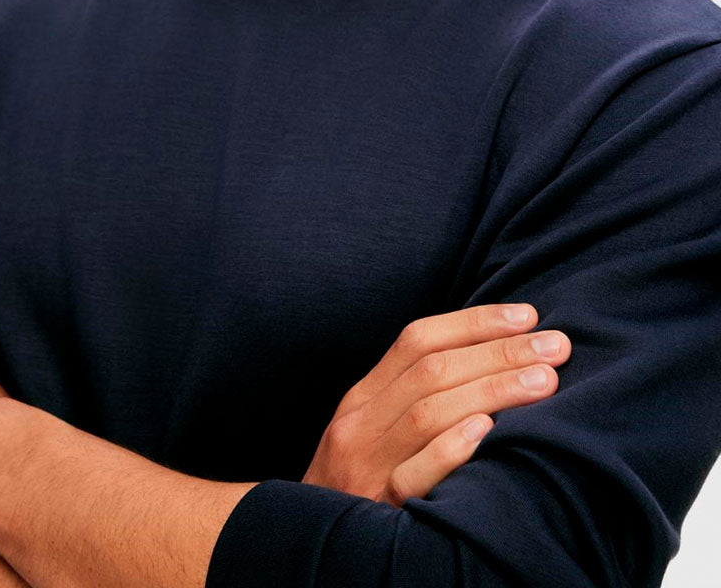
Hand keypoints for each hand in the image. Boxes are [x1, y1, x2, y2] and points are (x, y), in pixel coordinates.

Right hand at [302, 303, 570, 506]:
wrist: (307, 546)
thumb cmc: (358, 485)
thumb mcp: (373, 431)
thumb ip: (414, 397)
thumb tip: (494, 358)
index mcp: (362, 398)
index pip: (418, 340)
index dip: (475, 322)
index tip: (528, 315)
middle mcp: (359, 424)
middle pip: (431, 371)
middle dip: (498, 351)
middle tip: (554, 345)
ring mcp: (365, 468)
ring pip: (428, 413)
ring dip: (491, 390)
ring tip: (544, 380)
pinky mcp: (377, 513)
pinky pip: (412, 477)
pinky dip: (449, 449)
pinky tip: (487, 430)